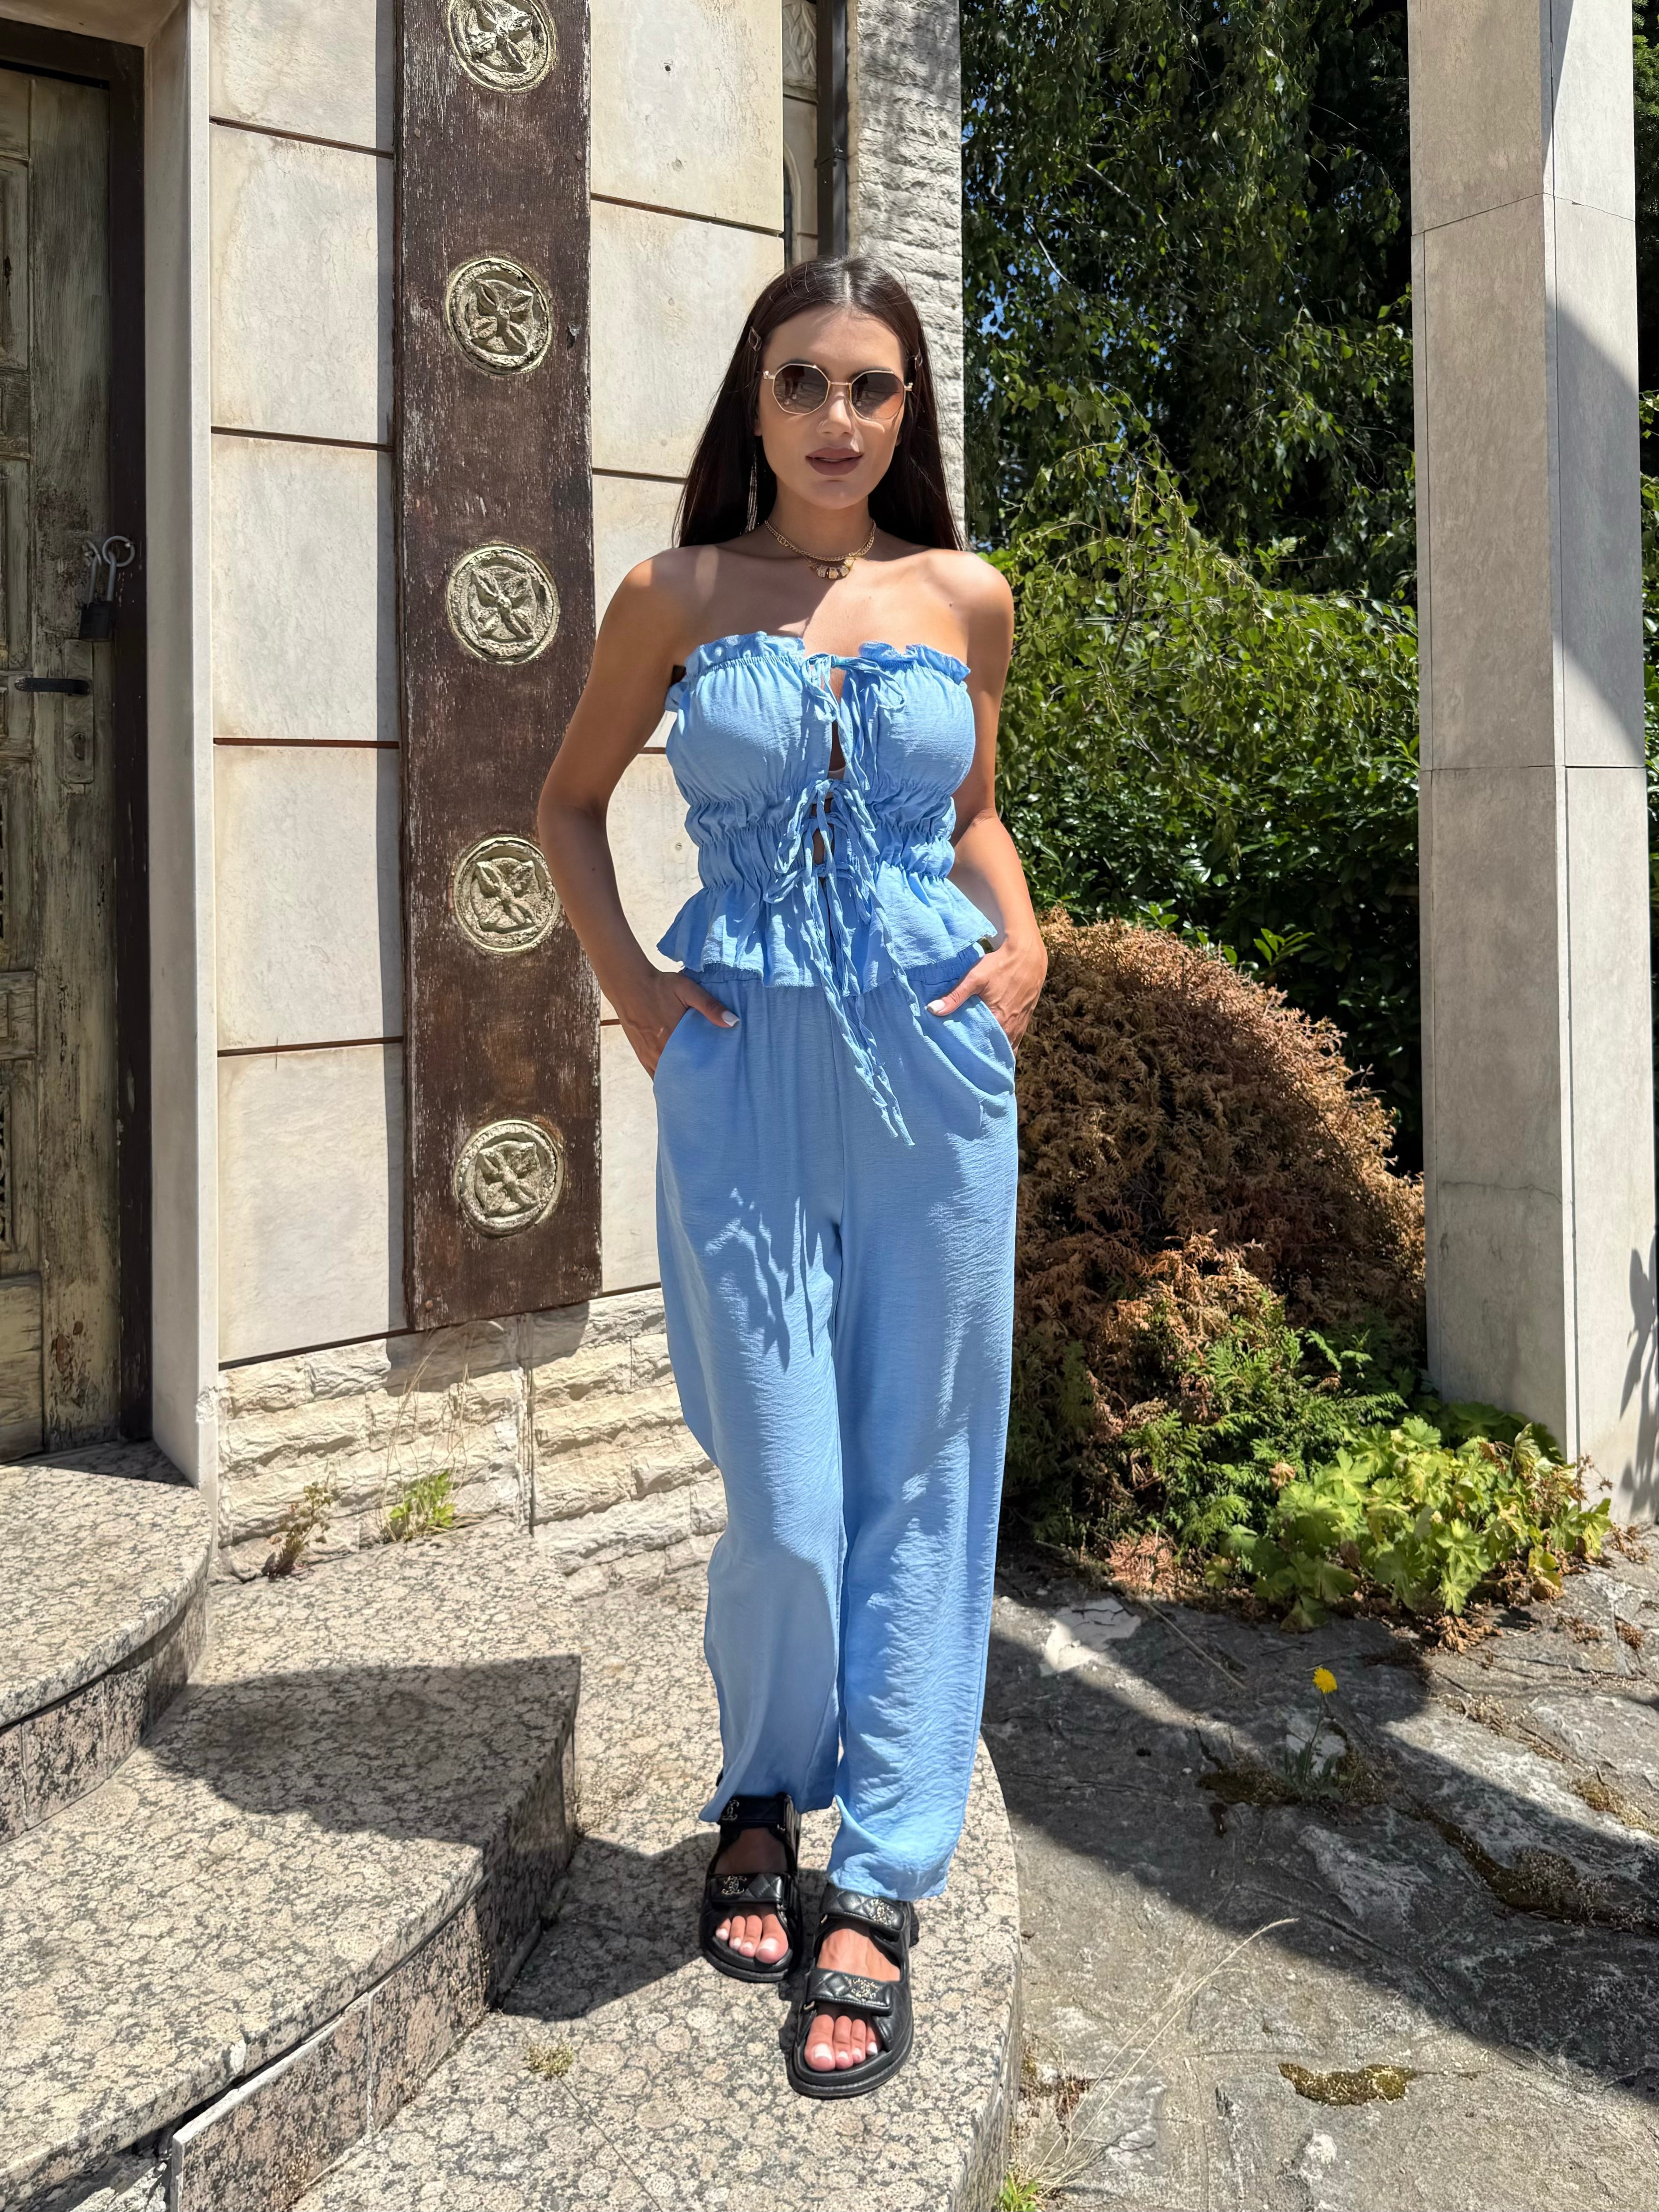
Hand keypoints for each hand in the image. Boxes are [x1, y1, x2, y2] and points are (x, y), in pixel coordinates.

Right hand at [620, 974, 738, 1077]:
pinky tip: (676, 1080)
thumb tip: (733, 1022)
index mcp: (673, 1039)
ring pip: (666, 1078)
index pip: (694, 1068)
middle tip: (711, 1085)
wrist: (628, 983)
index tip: (719, 1079)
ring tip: (696, 1085)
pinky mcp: (640, 1054)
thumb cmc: (660, 986)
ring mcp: (647, 1056)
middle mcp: (658, 1053)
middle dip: (695, 1082)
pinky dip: (665, 1078)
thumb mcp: (688, 990)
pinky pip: (653, 1074)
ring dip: (680, 1081)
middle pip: (681, 1077)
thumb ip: (710, 1006)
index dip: (706, 1076)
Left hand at [923, 934, 1046, 1050]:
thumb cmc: (1000, 965)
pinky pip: (1015, 1037)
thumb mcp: (975, 978)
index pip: (984, 1048)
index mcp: (999, 1021)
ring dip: (995, 1049)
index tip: (960, 1058)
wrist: (1028, 954)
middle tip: (968, 1058)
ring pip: (1007, 1045)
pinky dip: (1005, 1041)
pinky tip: (995, 1040)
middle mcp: (1013, 1027)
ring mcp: (1021, 1023)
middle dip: (983, 1054)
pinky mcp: (1026, 1017)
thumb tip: (932, 1010)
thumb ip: (955, 996)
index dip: (972, 1055)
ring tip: (981, 1053)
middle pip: (996, 1050)